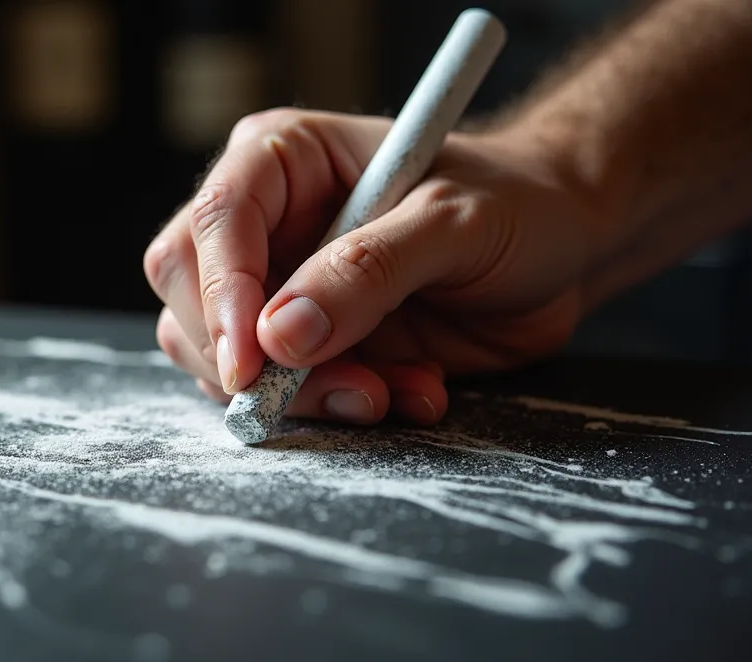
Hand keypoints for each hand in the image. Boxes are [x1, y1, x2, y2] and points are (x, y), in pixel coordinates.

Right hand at [143, 107, 605, 425]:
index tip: (253, 361)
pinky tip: (408, 391)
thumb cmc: (514, 204)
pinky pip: (274, 391)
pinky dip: (331, 409)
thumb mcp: (456, 222)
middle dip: (252, 358)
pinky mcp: (298, 344)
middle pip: (191, 293)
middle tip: (348, 390)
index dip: (222, 294)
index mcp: (283, 160)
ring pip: (219, 353)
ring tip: (393, 391)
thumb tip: (280, 334)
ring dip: (298, 394)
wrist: (560, 247)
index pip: (215, 222)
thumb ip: (369, 270)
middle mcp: (262, 222)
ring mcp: (274, 286)